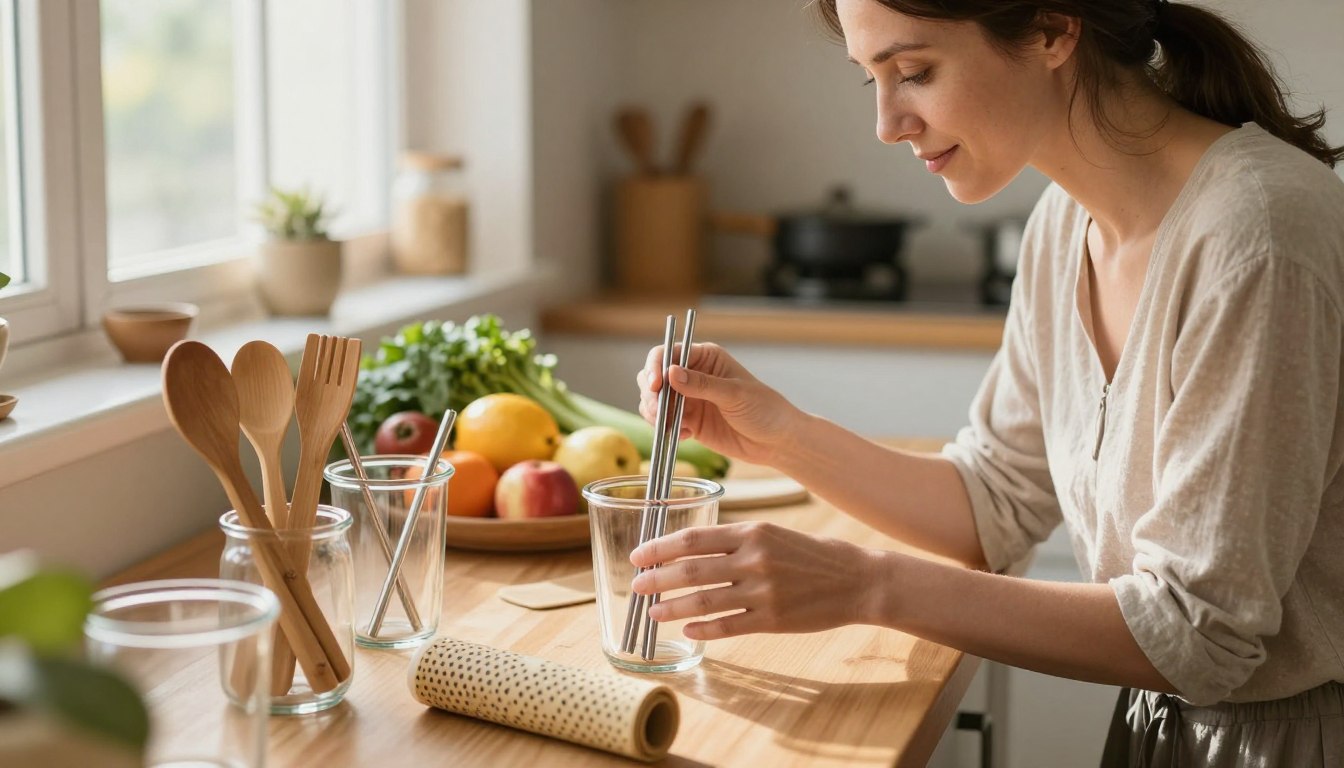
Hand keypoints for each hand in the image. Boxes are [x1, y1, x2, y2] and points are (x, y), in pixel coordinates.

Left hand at [629, 521, 880, 639]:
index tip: (639, 555)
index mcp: (752, 531)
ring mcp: (762, 591)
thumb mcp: (774, 533)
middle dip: (657, 578)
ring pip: (703, 601)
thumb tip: (692, 549)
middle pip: (691, 570)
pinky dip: (702, 629)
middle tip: (636, 584)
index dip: (660, 547)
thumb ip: (737, 540)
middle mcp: (754, 559)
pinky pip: (727, 626)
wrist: (857, 580)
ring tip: (652, 612)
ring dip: (672, 608)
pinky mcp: (772, 620)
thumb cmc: (813, 555)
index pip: (694, 538)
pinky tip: (687, 631)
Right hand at [636, 342, 798, 465]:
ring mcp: (688, 399)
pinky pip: (664, 423)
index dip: (655, 368)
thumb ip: (702, 384)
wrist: (776, 441)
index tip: (655, 386)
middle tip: (660, 413)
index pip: (668, 353)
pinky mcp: (688, 421)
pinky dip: (666, 429)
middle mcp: (692, 375)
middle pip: (654, 377)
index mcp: (705, 357)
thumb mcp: (735, 394)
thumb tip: (671, 373)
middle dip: (652, 395)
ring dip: (656, 414)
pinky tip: (685, 436)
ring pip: (655, 401)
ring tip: (673, 427)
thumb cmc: (764, 409)